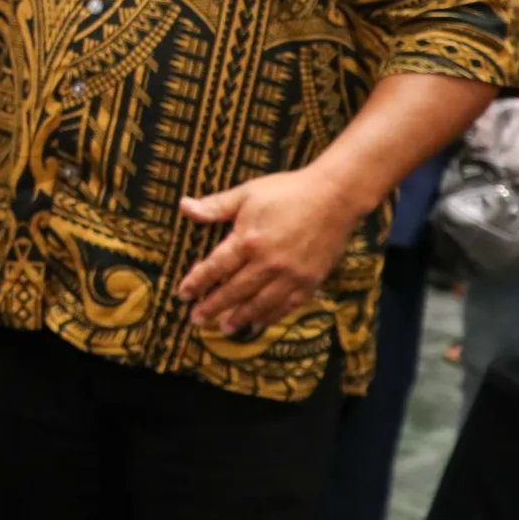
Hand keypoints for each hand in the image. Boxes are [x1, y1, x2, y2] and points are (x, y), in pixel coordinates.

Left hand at [175, 165, 367, 336]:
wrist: (335, 196)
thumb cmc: (287, 191)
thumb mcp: (246, 193)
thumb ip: (215, 206)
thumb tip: (183, 206)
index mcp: (248, 240)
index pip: (215, 268)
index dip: (197, 282)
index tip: (183, 295)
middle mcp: (268, 262)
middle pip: (235, 291)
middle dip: (213, 307)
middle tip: (197, 319)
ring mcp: (291, 275)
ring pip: (260, 303)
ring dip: (241, 317)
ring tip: (225, 328)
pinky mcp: (311, 281)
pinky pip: (288, 305)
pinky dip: (272, 316)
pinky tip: (260, 322)